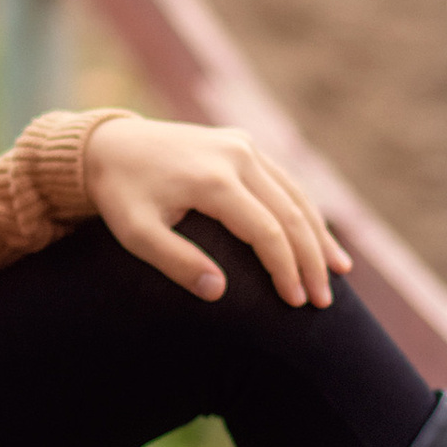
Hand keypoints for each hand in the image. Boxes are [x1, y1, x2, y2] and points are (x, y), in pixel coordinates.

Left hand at [82, 114, 352, 309]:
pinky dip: (305, 210)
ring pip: (296, 194)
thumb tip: (219, 292)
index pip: (266, 231)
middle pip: (291, 213)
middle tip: (324, 301)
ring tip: (338, 272)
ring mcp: (243, 145)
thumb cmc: (119, 195)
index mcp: (213, 179)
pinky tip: (318, 237)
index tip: (295, 303)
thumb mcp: (135, 233)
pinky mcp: (242, 142)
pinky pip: (284, 180)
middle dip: (312, 261)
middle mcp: (236, 155)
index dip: (285, 270)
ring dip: (319, 235)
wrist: (108, 144)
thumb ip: (174, 261)